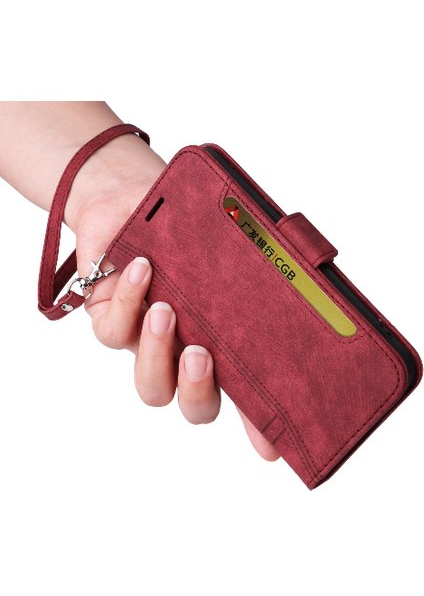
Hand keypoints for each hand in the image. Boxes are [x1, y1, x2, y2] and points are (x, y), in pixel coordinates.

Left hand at [71, 176, 280, 461]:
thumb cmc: (189, 225)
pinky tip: (142, 268)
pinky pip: (113, 333)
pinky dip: (128, 301)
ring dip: (158, 352)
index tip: (271, 448)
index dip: (259, 428)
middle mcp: (186, 351)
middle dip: (199, 390)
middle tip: (202, 354)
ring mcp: (147, 341)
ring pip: (151, 387)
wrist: (130, 196)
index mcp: (223, 342)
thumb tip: (312, 290)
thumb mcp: (234, 247)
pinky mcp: (109, 320)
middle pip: (194, 406)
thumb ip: (265, 271)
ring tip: (166, 310)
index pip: (246, 396)